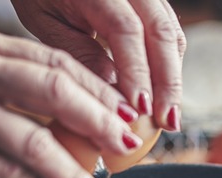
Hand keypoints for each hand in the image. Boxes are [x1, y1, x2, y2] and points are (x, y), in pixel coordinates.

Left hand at [10, 0, 186, 130]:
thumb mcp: (48, 22)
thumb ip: (80, 54)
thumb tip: (114, 96)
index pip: (126, 30)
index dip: (137, 72)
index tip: (139, 110)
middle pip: (161, 32)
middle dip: (167, 82)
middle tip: (166, 122)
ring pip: (172, 34)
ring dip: (172, 78)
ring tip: (168, 116)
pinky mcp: (155, 2)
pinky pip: (170, 32)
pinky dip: (168, 66)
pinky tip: (162, 95)